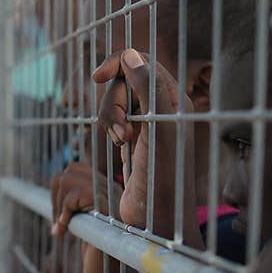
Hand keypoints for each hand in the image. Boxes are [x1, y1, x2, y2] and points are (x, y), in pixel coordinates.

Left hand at [50, 161, 119, 236]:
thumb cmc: (96, 253)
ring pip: (69, 178)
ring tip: (63, 227)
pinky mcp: (109, 210)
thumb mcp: (82, 221)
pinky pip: (77, 194)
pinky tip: (68, 228)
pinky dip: (64, 212)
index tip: (59, 216)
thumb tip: (57, 179)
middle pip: (70, 170)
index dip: (60, 189)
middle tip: (58, 224)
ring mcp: (113, 197)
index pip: (75, 168)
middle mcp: (113, 188)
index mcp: (106, 189)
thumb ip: (75, 202)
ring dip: (59, 206)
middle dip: (56, 197)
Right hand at [92, 49, 194, 237]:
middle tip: (121, 133)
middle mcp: (163, 107)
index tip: (96, 77)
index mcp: (175, 98)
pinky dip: (108, 128)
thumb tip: (130, 53)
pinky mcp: (133, 138)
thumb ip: (147, 88)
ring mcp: (147, 123)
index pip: (142, 61)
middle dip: (112, 102)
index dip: (117, 63)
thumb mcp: (157, 129)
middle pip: (122, 81)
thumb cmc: (163, 177)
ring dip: (109, 118)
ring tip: (120, 143)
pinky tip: (118, 146)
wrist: (157, 218)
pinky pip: (113, 118)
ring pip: (114, 100)